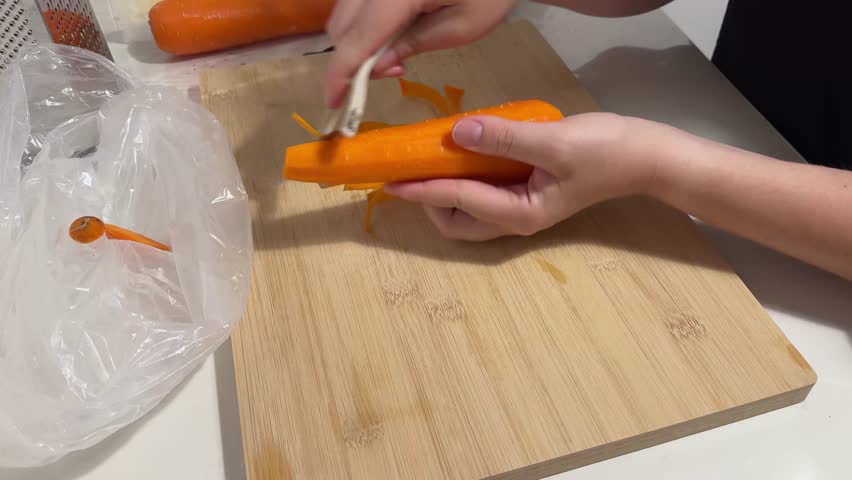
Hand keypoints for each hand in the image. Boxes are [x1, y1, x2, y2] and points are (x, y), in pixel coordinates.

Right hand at [324, 0, 517, 106]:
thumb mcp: (462, 25)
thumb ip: (414, 44)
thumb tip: (376, 67)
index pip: (358, 37)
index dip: (341, 74)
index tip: (333, 102)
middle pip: (341, 25)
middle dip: (353, 59)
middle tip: (394, 70)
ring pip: (344, 12)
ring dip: (357, 41)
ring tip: (396, 52)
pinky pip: (357, 2)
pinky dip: (364, 24)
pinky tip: (393, 31)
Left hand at [384, 113, 658, 240]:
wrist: (644, 155)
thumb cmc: (604, 151)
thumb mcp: (553, 141)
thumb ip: (504, 138)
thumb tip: (458, 133)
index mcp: (520, 215)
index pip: (458, 200)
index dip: (421, 189)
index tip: (391, 179)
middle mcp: (515, 220)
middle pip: (456, 224)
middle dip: (429, 202)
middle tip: (413, 170)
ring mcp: (521, 209)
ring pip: (467, 213)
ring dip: (443, 193)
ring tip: (431, 161)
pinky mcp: (526, 194)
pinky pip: (482, 195)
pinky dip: (464, 180)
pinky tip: (461, 154)